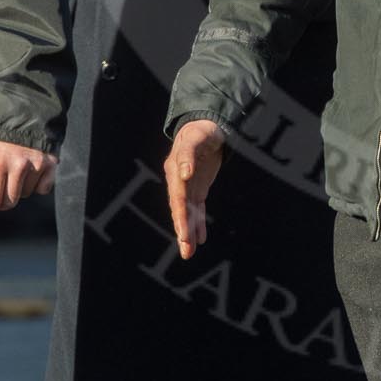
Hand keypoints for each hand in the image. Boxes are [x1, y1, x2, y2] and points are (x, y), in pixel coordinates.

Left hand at [0, 136, 57, 215]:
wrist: (25, 102)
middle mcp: (19, 165)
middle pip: (10, 200)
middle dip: (2, 201)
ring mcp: (37, 163)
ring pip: (26, 193)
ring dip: (19, 190)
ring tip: (14, 175)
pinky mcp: (52, 161)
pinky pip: (44, 188)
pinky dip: (37, 185)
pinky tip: (30, 174)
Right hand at [165, 120, 226, 259]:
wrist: (205, 127)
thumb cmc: (200, 131)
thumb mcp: (196, 138)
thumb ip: (187, 155)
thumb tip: (184, 174)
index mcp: (175, 171)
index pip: (178, 198)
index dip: (181, 216)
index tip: (183, 233)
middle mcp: (179, 182)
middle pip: (179, 210)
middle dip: (182, 231)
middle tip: (186, 251)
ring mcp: (187, 187)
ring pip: (187, 214)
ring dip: (188, 233)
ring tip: (188, 252)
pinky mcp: (197, 189)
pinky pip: (197, 210)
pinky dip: (198, 224)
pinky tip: (200, 239)